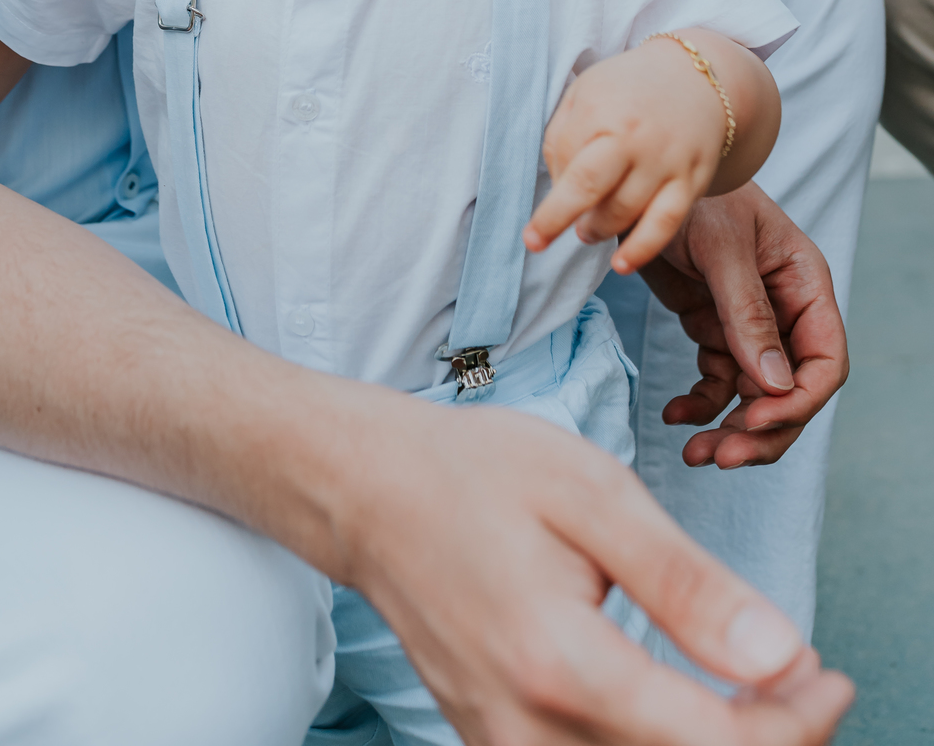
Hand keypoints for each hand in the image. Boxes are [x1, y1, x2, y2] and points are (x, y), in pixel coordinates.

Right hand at [354, 403, 852, 743]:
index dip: (793, 725)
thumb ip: (685, 582)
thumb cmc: (473, 473)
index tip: (826, 674)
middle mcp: (527, 729)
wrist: (366, 491)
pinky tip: (685, 700)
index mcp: (559, 662)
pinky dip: (656, 745)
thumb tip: (779, 656)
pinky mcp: (496, 744)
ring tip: (751, 689)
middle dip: (766, 739)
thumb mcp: (591, 492)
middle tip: (801, 676)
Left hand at [524, 30, 777, 273]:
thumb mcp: (584, 93)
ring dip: (597, 230)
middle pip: (588, 185)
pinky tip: (621, 264)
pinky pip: (665, 223)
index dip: (551, 186)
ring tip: (587, 231)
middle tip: (537, 240)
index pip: (563, 159)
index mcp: (599, 110)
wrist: (698, 76)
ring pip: (624, 210)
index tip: (535, 220)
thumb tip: (557, 188)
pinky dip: (641, 249)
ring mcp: (665, 160)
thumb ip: (561, 136)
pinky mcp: (692, 180)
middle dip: (557, 218)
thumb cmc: (628, 90)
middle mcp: (632, 136)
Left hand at [640, 183, 848, 468]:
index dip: (797, 401)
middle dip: (761, 430)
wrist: (643, 178)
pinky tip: (674, 415)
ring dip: (727, 429)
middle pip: (790, 391)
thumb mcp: (721, 247)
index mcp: (805, 285)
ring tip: (694, 453)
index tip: (755, 418)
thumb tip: (773, 383)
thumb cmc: (695, 194)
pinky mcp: (712, 328)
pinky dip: (699, 405)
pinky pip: (716, 382)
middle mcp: (784, 310)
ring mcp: (749, 324)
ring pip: (752, 396)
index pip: (824, 360)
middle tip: (721, 458)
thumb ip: (746, 312)